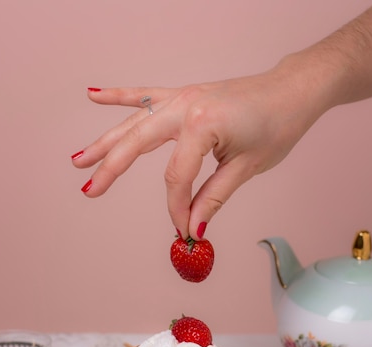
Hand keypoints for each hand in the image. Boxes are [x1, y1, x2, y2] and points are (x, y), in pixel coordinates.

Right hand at [72, 67, 321, 238]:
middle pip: (137, 143)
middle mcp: (185, 106)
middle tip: (89, 191)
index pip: (176, 178)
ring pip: (134, 122)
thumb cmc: (277, 126)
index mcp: (202, 125)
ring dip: (105, 140)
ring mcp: (182, 97)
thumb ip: (212, 198)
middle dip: (111, 170)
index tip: (183, 231)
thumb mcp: (245, 167)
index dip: (177, 209)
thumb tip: (191, 227)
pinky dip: (120, 96)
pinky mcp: (184, 95)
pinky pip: (145, 95)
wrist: (292, 91)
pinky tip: (94, 95)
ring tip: (79, 159)